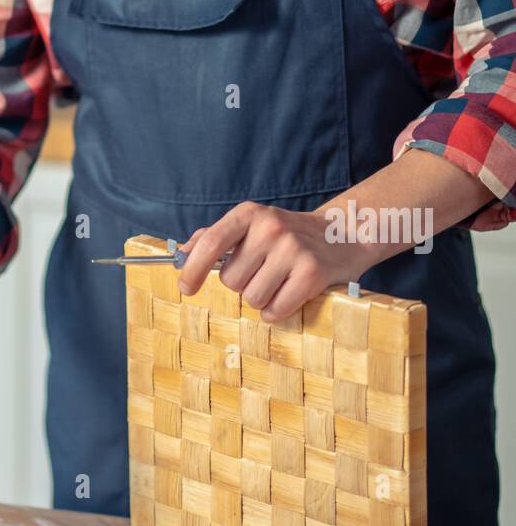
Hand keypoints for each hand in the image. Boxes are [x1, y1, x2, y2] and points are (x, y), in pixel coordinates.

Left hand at [177, 201, 366, 323]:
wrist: (344, 234)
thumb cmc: (288, 235)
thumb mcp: (253, 225)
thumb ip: (216, 237)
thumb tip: (181, 254)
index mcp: (249, 214)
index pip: (210, 242)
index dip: (192, 269)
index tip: (185, 287)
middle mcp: (269, 227)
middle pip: (230, 280)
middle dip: (242, 284)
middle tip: (263, 272)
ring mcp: (292, 249)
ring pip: (251, 298)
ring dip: (261, 299)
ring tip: (279, 281)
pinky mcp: (311, 272)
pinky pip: (274, 310)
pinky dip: (277, 311)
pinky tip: (290, 295)